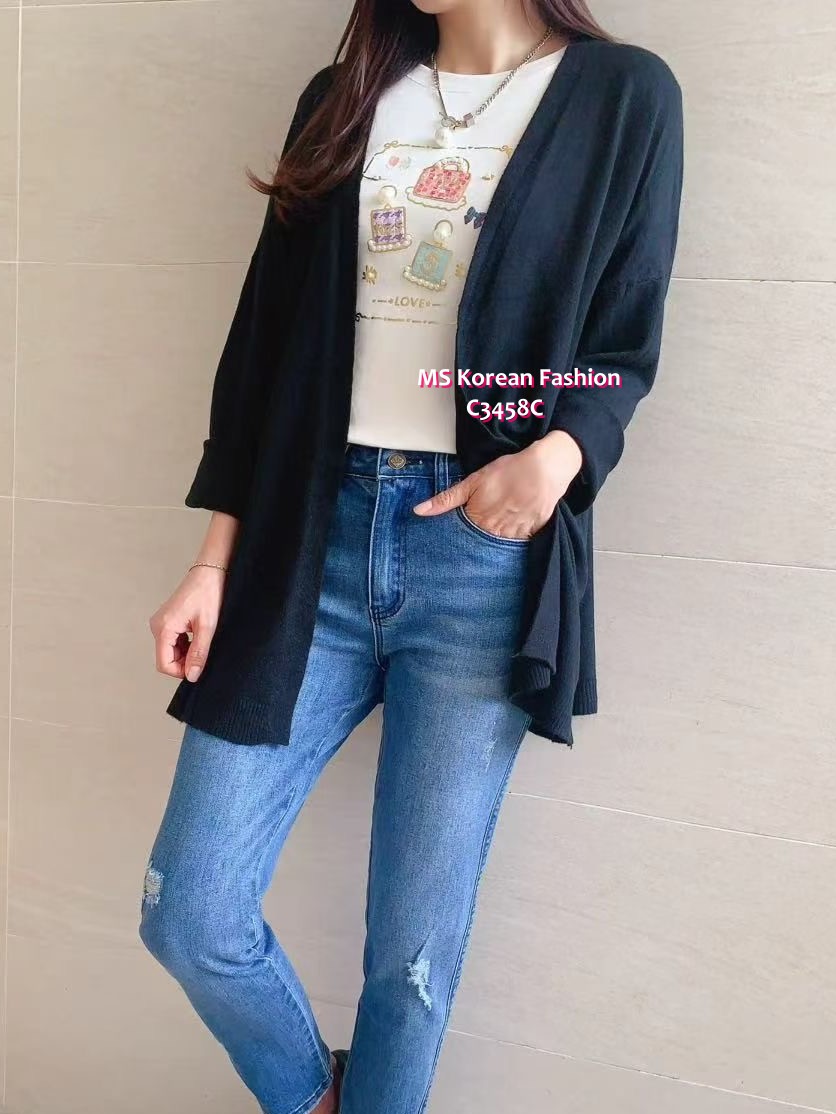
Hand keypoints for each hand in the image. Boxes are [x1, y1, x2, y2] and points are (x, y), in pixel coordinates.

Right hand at [149, 564, 225, 681]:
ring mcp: (161, 623)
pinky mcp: (168, 621)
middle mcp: (157, 626)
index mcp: (163, 628)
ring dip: (186, 653)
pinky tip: (199, 636)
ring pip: (170, 651)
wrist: (209, 572)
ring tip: (204, 641)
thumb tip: (192, 676)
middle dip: (185, 662)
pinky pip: (173, 642)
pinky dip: (185, 645)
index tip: (198, 668)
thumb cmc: (208, 594)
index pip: (164, 664)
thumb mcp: (207, 627)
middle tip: (205, 653)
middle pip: (166, 658)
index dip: (181, 672)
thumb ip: (199, 653)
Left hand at [413, 431, 582, 539]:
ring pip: (500, 546)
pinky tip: (512, 532)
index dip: (459, 537)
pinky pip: (520, 544)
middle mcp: (495, 532)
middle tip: (477, 536)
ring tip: (495, 533)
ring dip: (495, 542)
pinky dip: (515, 540)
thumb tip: (418, 511)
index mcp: (478, 521)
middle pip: (481, 544)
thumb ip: (446, 499)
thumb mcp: (472, 482)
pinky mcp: (532, 533)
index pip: (463, 538)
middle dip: (476, 543)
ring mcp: (515, 535)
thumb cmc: (508, 472)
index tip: (456, 538)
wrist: (544, 469)